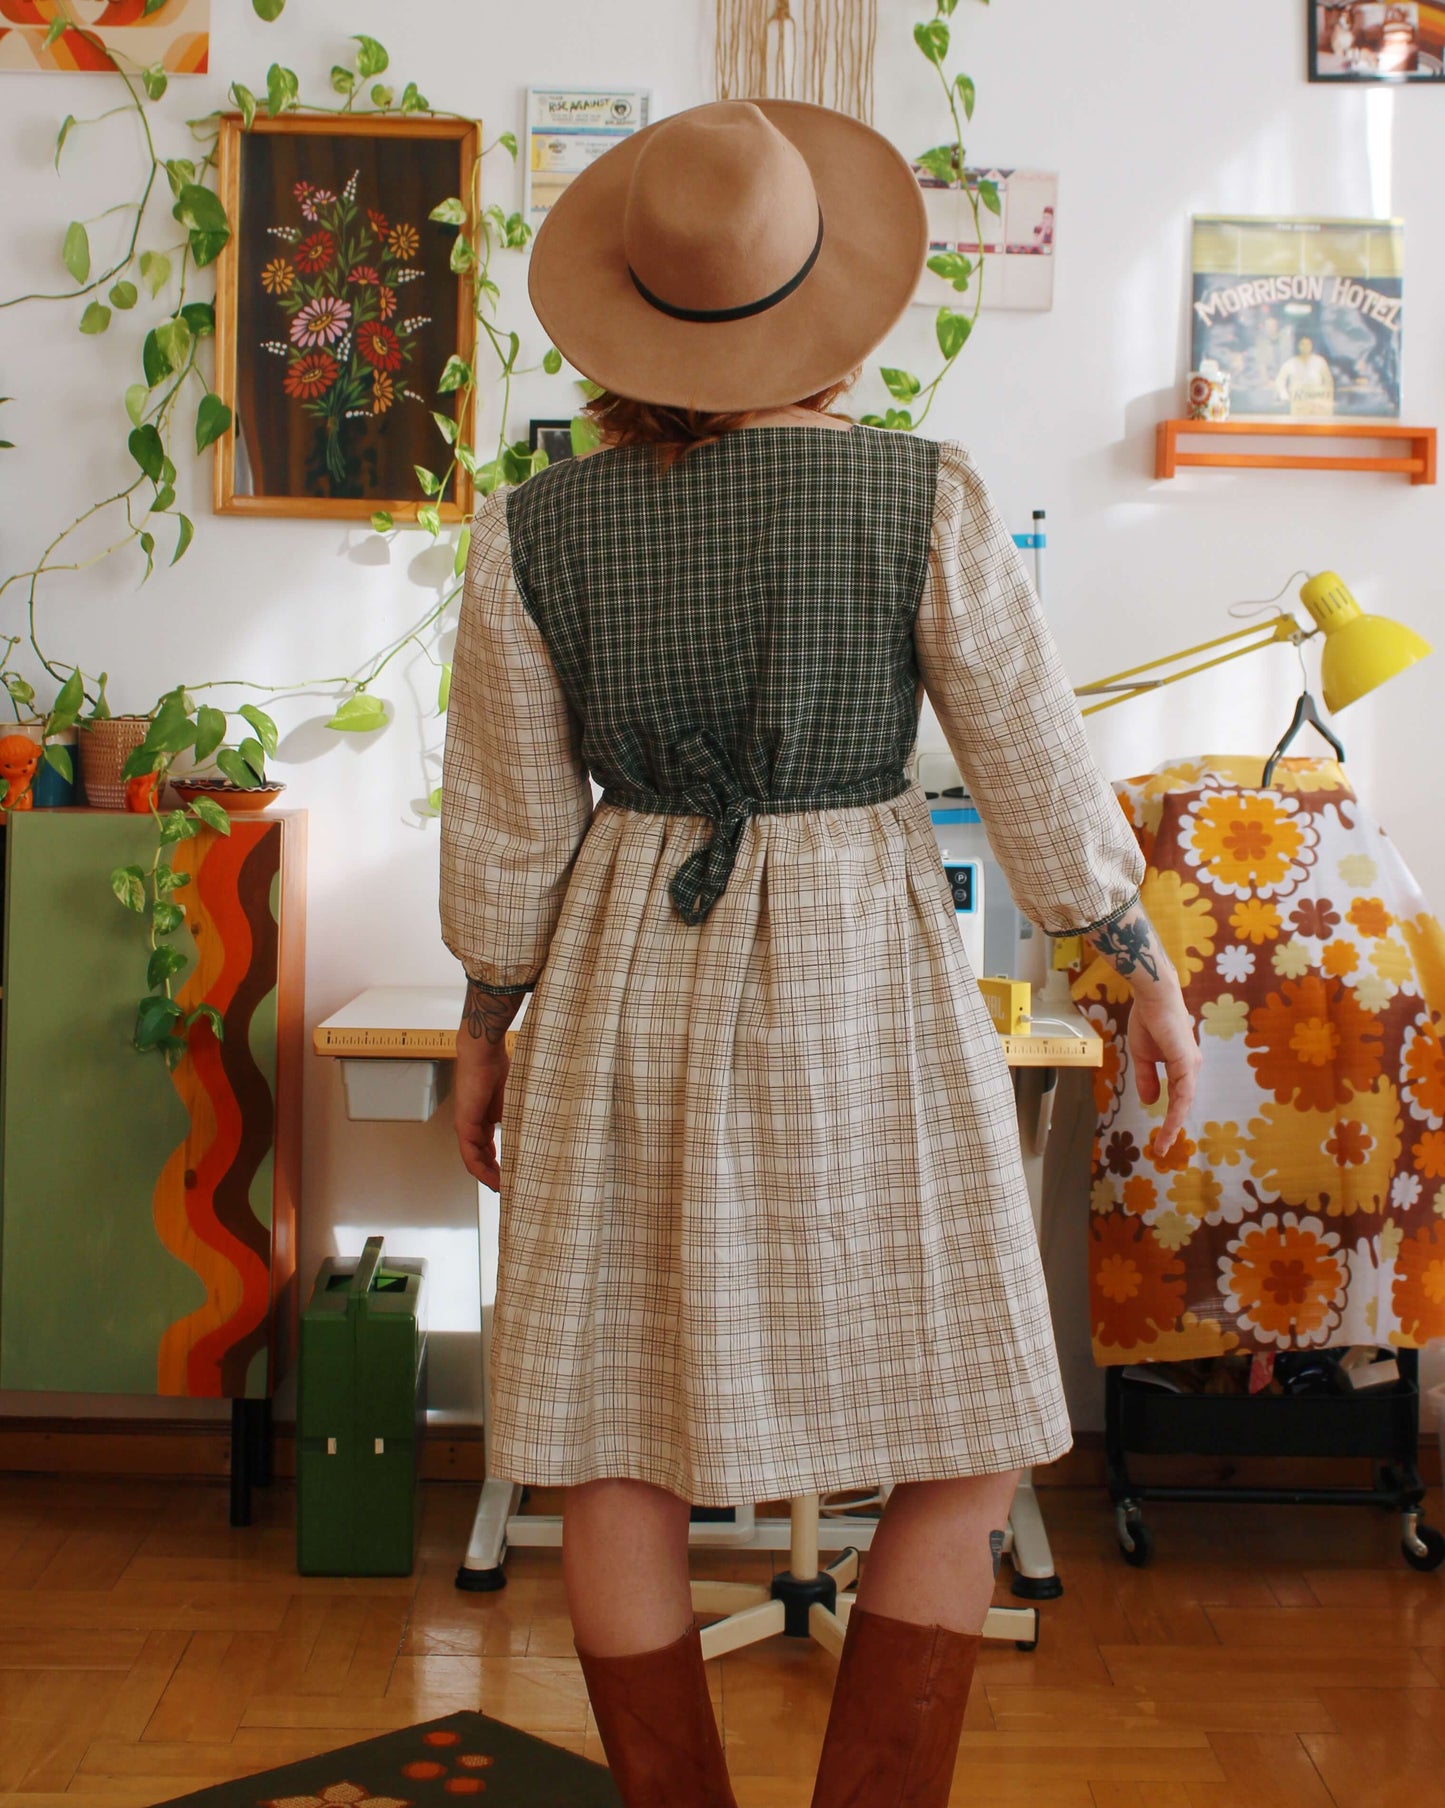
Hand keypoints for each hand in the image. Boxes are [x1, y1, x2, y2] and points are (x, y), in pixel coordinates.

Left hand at [454, 1039, 508, 1188]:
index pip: (487, 1150)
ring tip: (504, 1189)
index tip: (511, 1176)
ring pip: (475, 1161)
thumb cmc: (499, 1069)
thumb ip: (515, 1119)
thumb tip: (531, 1134)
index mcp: (482, 1120)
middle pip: (480, 1159)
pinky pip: (470, 1156)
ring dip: (489, 1177)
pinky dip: (482, 1170)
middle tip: (510, 1188)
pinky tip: (494, 1180)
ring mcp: (465, 1127)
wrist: (484, 1053)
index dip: (497, 1165)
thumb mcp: (512, 1101)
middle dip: (494, 1175)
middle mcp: (471, 1126)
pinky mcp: (464, 1126)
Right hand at [1128, 988, 1200, 1156]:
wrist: (1152, 997)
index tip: (1160, 1138)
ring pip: (1184, 1102)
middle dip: (1172, 1128)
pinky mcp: (1186, 1062)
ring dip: (1173, 1124)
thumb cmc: (1148, 1020)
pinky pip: (1183, 1092)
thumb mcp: (1143, 1056)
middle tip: (1162, 1148)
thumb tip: (1150, 1102)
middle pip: (1183, 1104)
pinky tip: (1169, 1124)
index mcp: (1180, 1065)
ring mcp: (1190, 1065)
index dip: (1169, 1118)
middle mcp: (1190, 1067)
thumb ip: (1147, 1079)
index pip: (1177, 1097)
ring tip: (1163, 1144)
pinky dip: (1177, 1110)